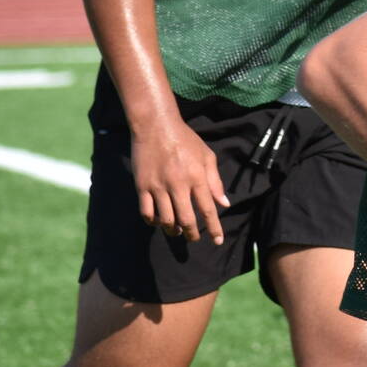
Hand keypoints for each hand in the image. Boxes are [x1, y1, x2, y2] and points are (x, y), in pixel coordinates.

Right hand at [130, 116, 229, 244]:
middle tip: (193, 238)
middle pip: (186, 220)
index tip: (217, 241)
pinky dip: (152, 221)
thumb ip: (215, 181)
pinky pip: (146, 212)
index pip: (208, 209)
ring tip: (176, 231)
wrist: (155, 125)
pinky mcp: (142, 186)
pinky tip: (157, 221)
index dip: (214, 228)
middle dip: (192, 234)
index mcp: (197, 177)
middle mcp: (178, 185)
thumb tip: (224, 204)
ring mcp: (158, 186)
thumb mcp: (206, 156)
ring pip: (165, 220)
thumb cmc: (185, 139)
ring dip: (172, 230)